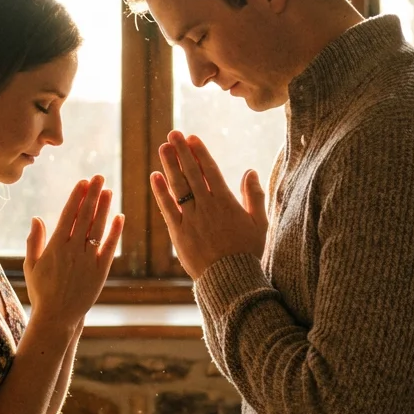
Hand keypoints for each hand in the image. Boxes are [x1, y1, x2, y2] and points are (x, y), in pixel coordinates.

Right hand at [23, 175, 123, 331]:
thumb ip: (34, 241)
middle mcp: (72, 250)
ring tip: (108, 190)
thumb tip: (36, 218)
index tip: (82, 182)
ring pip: (98, 228)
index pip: (67, 215)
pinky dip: (115, 232)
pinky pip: (109, 247)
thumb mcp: (32, 266)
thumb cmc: (42, 291)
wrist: (57, 317)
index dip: (76, 197)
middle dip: (92, 195)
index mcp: (54, 247)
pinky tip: (119, 217)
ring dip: (104, 208)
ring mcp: (88, 260)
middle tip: (98, 176)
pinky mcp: (100, 271)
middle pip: (84, 216)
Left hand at [150, 132, 267, 280]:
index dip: (200, 153)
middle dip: (182, 152)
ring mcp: (191, 219)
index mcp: (226, 202)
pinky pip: (167, 209)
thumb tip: (250, 171)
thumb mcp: (259, 223)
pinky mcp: (179, 233)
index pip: (210, 171)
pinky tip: (155, 176)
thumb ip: (254, 196)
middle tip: (173, 134)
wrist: (230, 279)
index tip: (192, 137)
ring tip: (163, 148)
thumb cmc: (247, 252)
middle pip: (191, 174)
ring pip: (178, 187)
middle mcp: (207, 207)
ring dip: (170, 166)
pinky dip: (160, 192)